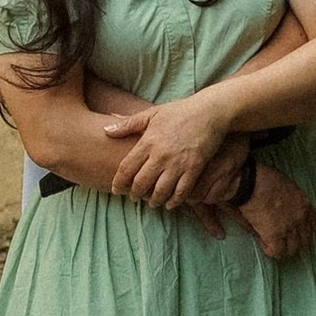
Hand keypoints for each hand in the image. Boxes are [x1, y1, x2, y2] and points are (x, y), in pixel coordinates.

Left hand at [101, 90, 235, 208]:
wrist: (210, 111)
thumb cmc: (179, 111)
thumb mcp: (151, 113)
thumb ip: (128, 124)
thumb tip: (106, 130)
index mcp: (148, 141)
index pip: (126, 168)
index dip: (119, 182)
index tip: (116, 189)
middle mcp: (160, 155)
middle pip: (141, 183)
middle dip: (134, 194)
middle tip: (133, 197)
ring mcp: (178, 163)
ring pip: (160, 191)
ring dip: (154, 201)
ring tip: (152, 202)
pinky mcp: (194, 169)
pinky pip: (181, 192)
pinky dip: (174, 201)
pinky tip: (170, 204)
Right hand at [237, 164, 315, 264]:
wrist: (249, 182)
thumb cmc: (262, 178)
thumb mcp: (285, 186)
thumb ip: (290, 202)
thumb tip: (286, 214)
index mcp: (304, 203)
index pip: (313, 225)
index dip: (304, 232)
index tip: (297, 233)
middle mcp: (301, 217)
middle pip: (305, 241)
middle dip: (295, 244)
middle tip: (283, 243)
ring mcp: (289, 227)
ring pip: (292, 250)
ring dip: (283, 249)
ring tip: (271, 245)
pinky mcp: (275, 235)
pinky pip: (277, 252)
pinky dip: (270, 250)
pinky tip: (262, 243)